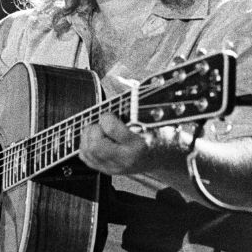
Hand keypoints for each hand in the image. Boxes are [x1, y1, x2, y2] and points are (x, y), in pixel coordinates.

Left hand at [78, 112, 193, 175]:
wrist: (165, 156)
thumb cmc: (160, 133)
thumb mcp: (154, 118)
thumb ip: (135, 104)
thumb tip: (119, 81)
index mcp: (138, 144)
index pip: (110, 128)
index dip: (106, 117)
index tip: (110, 114)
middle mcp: (125, 158)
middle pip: (95, 145)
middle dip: (93, 129)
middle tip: (101, 123)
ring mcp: (115, 167)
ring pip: (87, 151)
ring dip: (88, 136)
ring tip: (99, 130)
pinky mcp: (108, 170)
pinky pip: (86, 158)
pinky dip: (85, 145)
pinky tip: (96, 138)